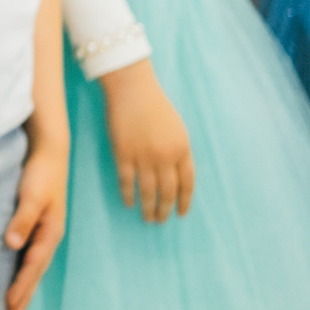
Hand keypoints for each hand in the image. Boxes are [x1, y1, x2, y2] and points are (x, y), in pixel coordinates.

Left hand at [3, 141, 68, 309]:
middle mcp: (48, 235)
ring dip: (23, 283)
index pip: (33, 266)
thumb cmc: (41, 172)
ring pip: (32, 263)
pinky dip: (21, 266)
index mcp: (51, 232)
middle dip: (24, 293)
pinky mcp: (34, 222)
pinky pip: (27, 251)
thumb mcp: (32, 195)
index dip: (22, 286)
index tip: (10, 306)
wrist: (49, 150)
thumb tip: (12, 246)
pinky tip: (12, 272)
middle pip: (35, 270)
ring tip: (13, 304)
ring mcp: (42, 229)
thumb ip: (22, 219)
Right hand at [98, 59, 194, 222]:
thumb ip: (178, 151)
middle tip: (160, 221)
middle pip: (167, 191)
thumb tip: (175, 175)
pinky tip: (129, 203)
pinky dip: (128, 194)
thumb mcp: (176, 129)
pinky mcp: (123, 153)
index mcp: (182, 149)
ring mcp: (143, 156)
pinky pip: (126, 181)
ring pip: (148, 191)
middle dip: (165, 209)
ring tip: (147, 219)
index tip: (181, 213)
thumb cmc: (154, 105)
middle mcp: (165, 156)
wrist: (132, 89)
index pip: (187, 183)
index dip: (184, 201)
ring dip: (148, 208)